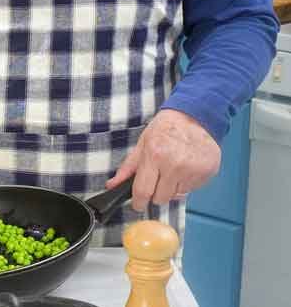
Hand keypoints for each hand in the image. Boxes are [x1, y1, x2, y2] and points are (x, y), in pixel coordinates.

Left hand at [106, 109, 220, 210]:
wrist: (195, 116)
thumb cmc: (167, 128)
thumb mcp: (142, 143)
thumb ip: (128, 167)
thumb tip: (113, 184)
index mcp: (155, 156)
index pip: (143, 191)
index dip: (138, 202)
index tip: (138, 205)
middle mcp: (175, 166)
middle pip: (160, 198)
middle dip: (155, 192)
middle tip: (157, 177)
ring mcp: (193, 170)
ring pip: (176, 195)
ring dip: (171, 187)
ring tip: (173, 168)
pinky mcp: (207, 173)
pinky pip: (191, 190)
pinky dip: (186, 183)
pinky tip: (186, 167)